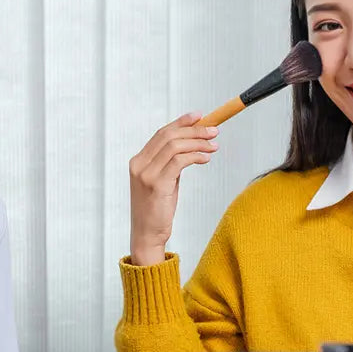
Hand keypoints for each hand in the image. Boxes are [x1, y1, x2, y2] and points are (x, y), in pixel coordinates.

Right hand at [129, 112, 218, 264]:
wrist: (147, 235)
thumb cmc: (156, 210)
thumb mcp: (162, 182)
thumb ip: (170, 164)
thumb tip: (191, 146)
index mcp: (138, 161)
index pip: (161, 134)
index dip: (181, 122)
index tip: (199, 116)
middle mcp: (139, 164)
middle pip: (169, 136)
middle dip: (194, 130)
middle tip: (214, 131)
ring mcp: (146, 174)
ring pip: (175, 146)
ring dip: (198, 143)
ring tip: (214, 146)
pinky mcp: (156, 185)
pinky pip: (179, 162)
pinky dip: (195, 156)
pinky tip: (206, 158)